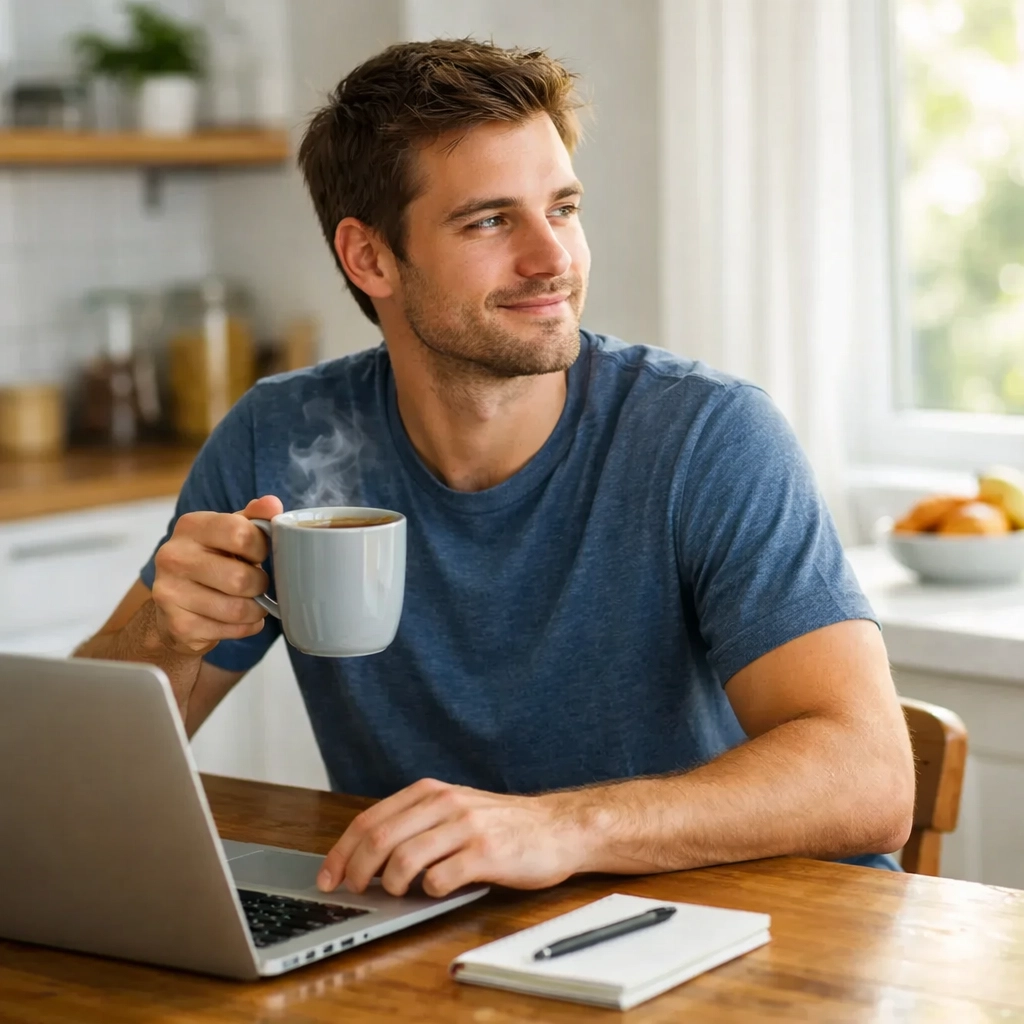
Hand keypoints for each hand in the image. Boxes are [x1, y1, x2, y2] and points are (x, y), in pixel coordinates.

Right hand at [151, 495, 283, 655]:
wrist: (174, 608)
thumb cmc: (213, 561)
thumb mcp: (231, 534)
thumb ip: (254, 517)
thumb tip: (272, 504)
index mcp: (190, 526)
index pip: (240, 533)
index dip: (262, 547)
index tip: (261, 553)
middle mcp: (173, 557)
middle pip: (241, 578)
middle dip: (259, 584)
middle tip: (257, 583)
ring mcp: (171, 593)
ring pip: (238, 609)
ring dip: (256, 609)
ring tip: (251, 602)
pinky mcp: (178, 625)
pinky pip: (231, 630)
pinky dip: (246, 627)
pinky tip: (238, 619)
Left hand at [316, 778, 588, 898]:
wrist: (556, 827)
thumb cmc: (502, 824)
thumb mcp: (455, 809)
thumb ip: (417, 822)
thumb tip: (366, 855)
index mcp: (431, 792)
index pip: (370, 819)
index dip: (342, 851)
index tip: (328, 875)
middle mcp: (445, 804)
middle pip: (380, 838)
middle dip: (356, 870)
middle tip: (353, 890)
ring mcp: (466, 827)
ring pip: (404, 858)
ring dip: (391, 884)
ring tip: (397, 893)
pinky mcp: (486, 854)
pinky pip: (440, 878)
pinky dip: (428, 891)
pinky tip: (436, 890)